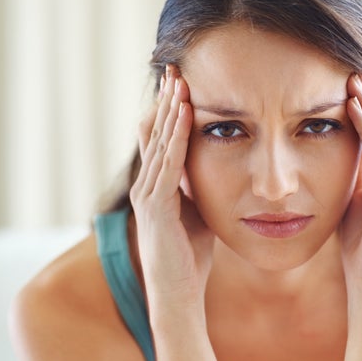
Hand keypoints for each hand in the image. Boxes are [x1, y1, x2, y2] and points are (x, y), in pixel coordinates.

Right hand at [129, 66, 213, 315]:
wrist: (177, 293)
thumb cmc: (190, 255)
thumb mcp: (197, 212)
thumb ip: (199, 189)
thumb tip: (216, 169)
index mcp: (156, 186)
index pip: (160, 139)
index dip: (168, 110)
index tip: (180, 81)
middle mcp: (146, 186)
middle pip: (154, 133)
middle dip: (166, 100)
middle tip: (175, 67)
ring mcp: (147, 195)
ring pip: (159, 143)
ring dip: (170, 110)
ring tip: (179, 80)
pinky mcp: (156, 207)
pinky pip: (167, 165)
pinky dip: (175, 137)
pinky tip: (184, 114)